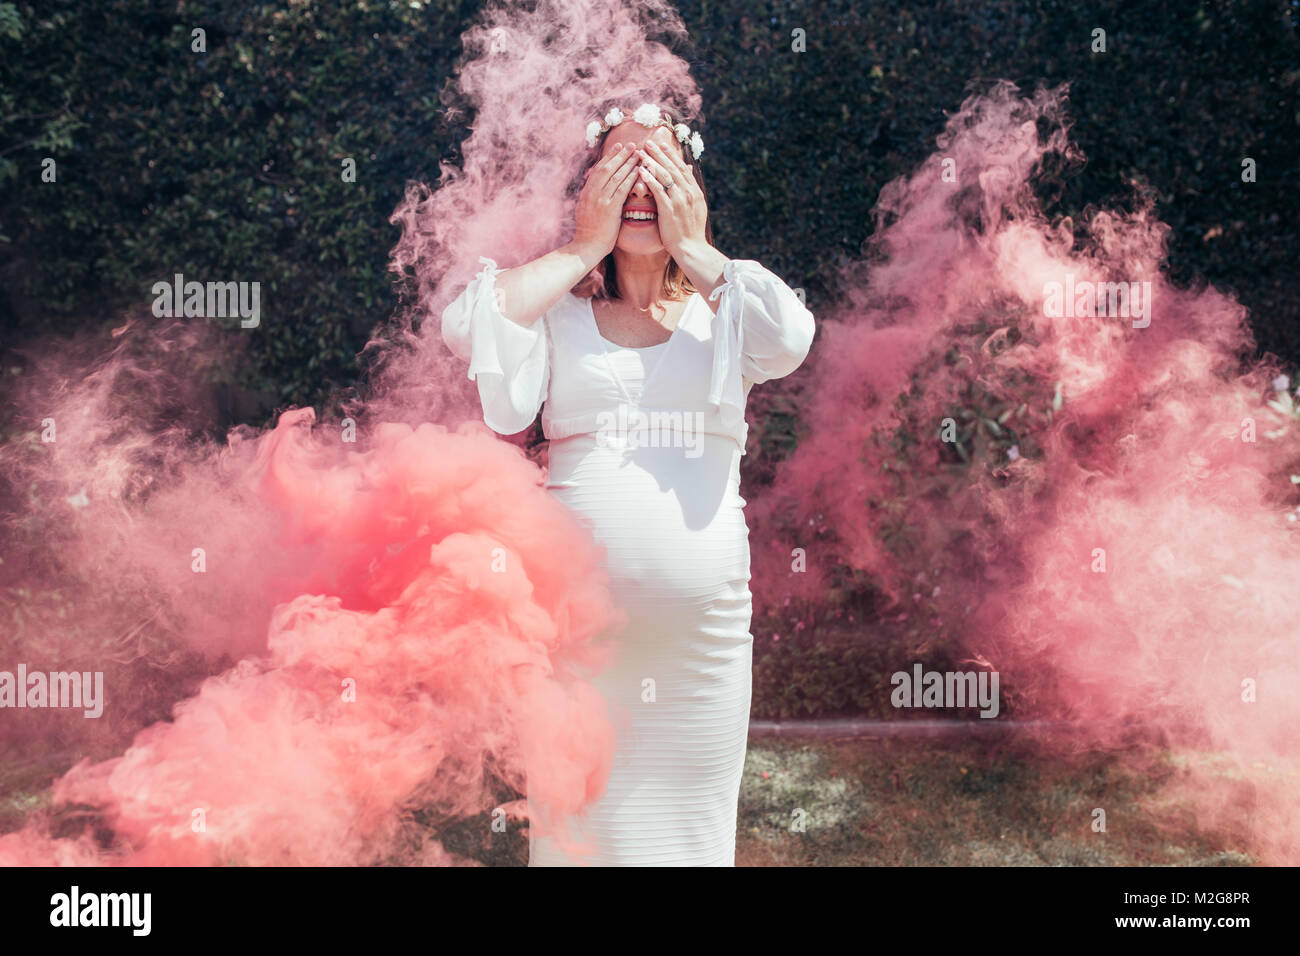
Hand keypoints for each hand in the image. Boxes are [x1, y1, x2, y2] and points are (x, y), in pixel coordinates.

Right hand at [571, 143, 640, 258]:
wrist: (586, 247)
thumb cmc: (589, 234)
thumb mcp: (585, 212)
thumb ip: (591, 199)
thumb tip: (595, 190)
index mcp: (586, 193)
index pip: (598, 170)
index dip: (609, 157)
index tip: (618, 148)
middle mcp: (591, 193)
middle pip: (606, 168)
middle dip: (619, 155)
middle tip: (631, 144)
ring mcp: (600, 200)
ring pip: (614, 175)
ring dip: (627, 162)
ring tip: (637, 153)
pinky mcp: (609, 209)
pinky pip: (621, 189)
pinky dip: (630, 178)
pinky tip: (638, 171)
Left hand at [635, 139, 707, 256]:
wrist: (691, 248)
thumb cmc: (691, 232)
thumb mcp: (696, 209)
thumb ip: (691, 192)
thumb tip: (689, 177)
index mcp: (695, 192)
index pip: (682, 169)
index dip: (671, 156)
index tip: (662, 146)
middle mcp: (688, 193)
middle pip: (672, 168)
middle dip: (660, 154)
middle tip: (649, 142)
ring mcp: (679, 200)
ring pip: (664, 175)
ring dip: (652, 162)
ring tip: (641, 152)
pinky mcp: (669, 209)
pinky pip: (658, 190)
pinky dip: (649, 178)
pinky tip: (641, 170)